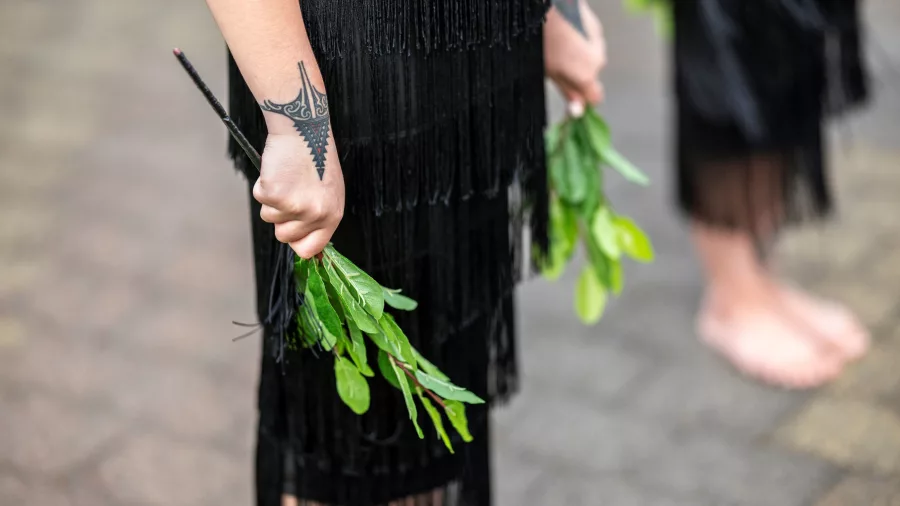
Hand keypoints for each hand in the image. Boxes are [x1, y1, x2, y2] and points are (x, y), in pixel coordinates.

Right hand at [253, 133, 344, 258]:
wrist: (305, 131)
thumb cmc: (316, 157)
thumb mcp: (328, 192)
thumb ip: (319, 215)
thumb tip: (305, 238)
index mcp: (332, 215)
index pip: (311, 248)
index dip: (296, 241)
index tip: (290, 230)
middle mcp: (316, 215)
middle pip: (284, 236)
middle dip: (280, 217)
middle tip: (289, 191)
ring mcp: (295, 206)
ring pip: (268, 217)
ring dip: (271, 199)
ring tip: (286, 177)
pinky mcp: (275, 195)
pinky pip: (259, 198)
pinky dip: (262, 184)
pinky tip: (277, 170)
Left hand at [544, 1, 606, 114]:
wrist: (548, 9)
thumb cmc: (545, 41)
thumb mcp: (551, 73)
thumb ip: (568, 92)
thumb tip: (578, 111)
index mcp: (587, 75)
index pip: (596, 98)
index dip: (584, 99)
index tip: (572, 97)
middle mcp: (598, 60)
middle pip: (592, 76)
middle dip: (578, 75)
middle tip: (558, 67)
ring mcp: (599, 42)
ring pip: (592, 58)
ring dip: (579, 57)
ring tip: (559, 48)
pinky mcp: (596, 27)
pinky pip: (590, 42)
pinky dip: (580, 42)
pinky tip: (565, 35)